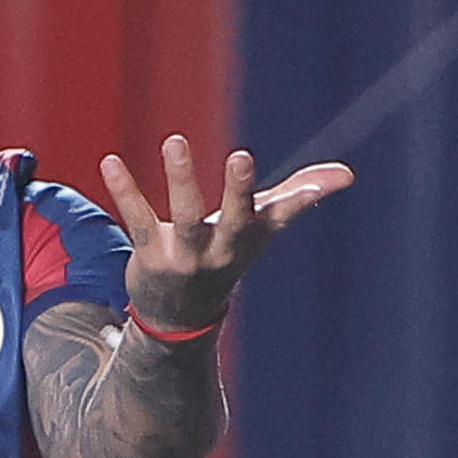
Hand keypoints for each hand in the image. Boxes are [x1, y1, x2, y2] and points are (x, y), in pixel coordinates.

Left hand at [101, 136, 353, 334]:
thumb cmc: (226, 254)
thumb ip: (299, 196)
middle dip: (239, 191)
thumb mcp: (261, 227)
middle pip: (234, 220)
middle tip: (243, 158)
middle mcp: (222, 250)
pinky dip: (125, 190)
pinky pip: (138, 219)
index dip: (301, 202)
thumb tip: (347, 175)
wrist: (181, 316)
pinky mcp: (151, 255)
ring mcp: (186, 256)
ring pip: (185, 216)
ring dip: (182, 179)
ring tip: (175, 140)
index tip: (322, 185)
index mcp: (250, 239)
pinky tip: (110, 162)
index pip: (277, 218)